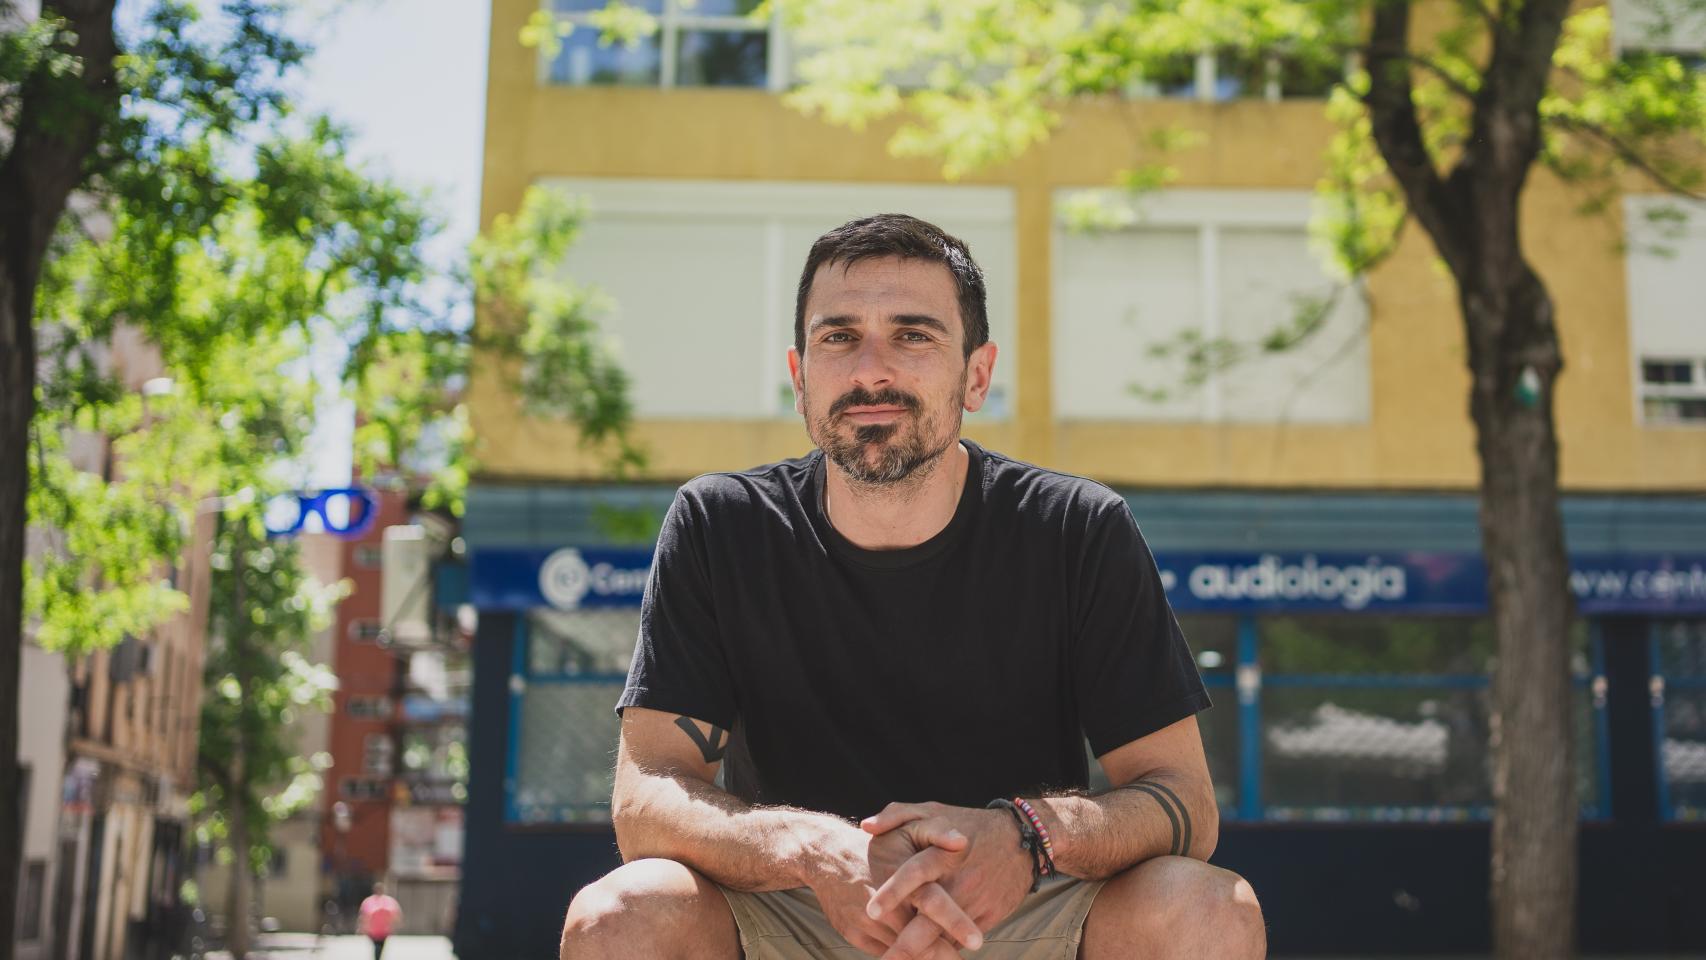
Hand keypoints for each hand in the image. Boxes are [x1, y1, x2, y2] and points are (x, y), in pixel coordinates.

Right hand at [803, 822, 981, 958]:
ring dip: (925, 957)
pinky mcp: (855, 935)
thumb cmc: (876, 845)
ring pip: (903, 952)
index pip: (934, 904)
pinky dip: (903, 956)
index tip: (977, 941)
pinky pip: (885, 952)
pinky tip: (918, 954)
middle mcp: (884, 905)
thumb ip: (936, 834)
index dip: (957, 925)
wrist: (824, 855)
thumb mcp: (905, 829)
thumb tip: (963, 841)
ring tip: (947, 958)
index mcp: (902, 878)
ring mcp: (866, 924)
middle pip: (919, 940)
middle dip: (943, 954)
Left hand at [861, 802, 1035, 958]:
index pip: (915, 873)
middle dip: (906, 946)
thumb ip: (897, 814)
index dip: (893, 893)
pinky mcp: (990, 915)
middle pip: (931, 920)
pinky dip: (944, 950)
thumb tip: (866, 826)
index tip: (870, 912)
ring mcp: (977, 901)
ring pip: (947, 938)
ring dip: (925, 956)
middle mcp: (961, 880)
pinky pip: (961, 940)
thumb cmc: (970, 823)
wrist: (1023, 838)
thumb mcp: (933, 810)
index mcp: (944, 852)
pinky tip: (927, 958)